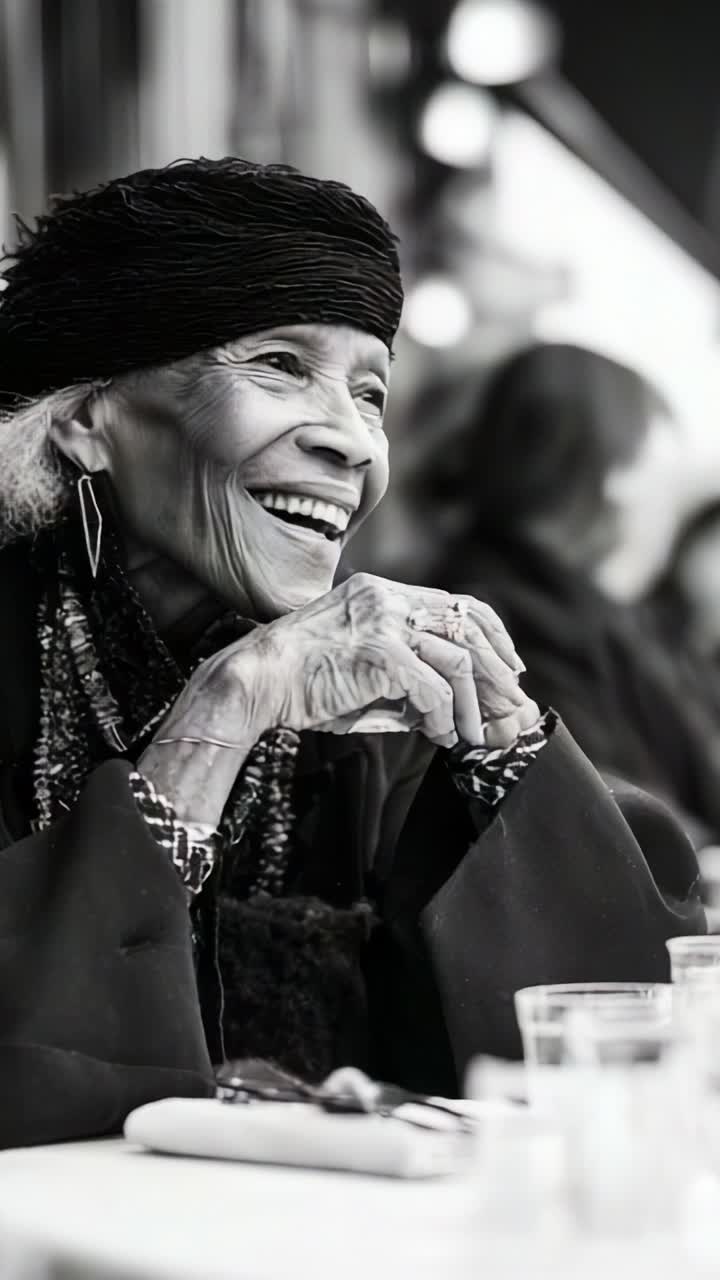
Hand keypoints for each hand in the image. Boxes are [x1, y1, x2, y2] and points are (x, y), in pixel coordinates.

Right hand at [220, 572, 536, 749]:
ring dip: (471, 704)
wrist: (254, 684)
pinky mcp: (376, 653)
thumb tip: (449, 711)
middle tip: (511, 706)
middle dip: (498, 670)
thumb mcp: (363, 673)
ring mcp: (381, 622)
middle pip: (468, 625)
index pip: (456, 603)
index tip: (511, 668)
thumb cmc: (302, 685)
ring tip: (470, 734)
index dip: (493, 635)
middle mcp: (385, 598)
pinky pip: (431, 688)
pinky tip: (440, 736)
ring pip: (457, 659)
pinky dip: (443, 716)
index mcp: (381, 593)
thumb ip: (407, 680)